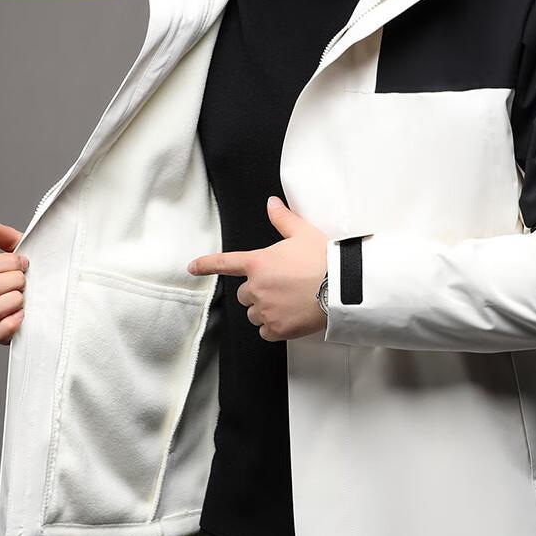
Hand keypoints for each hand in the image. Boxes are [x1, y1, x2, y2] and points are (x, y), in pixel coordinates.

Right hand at [0, 222, 29, 344]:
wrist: (60, 299)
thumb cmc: (39, 276)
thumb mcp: (29, 254)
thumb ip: (11, 240)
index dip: (9, 263)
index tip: (26, 264)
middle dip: (15, 281)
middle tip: (28, 282)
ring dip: (15, 301)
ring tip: (27, 299)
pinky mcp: (5, 334)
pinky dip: (10, 325)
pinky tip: (24, 316)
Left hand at [187, 196, 327, 341]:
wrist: (343, 287)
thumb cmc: (325, 258)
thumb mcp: (303, 233)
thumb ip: (283, 219)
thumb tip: (272, 203)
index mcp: (258, 262)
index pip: (225, 263)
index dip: (206, 265)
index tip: (192, 268)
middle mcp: (257, 287)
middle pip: (245, 294)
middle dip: (258, 292)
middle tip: (282, 287)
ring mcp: (266, 310)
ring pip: (254, 314)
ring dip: (265, 310)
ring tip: (290, 302)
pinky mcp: (277, 328)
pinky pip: (265, 331)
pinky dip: (275, 327)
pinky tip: (291, 318)